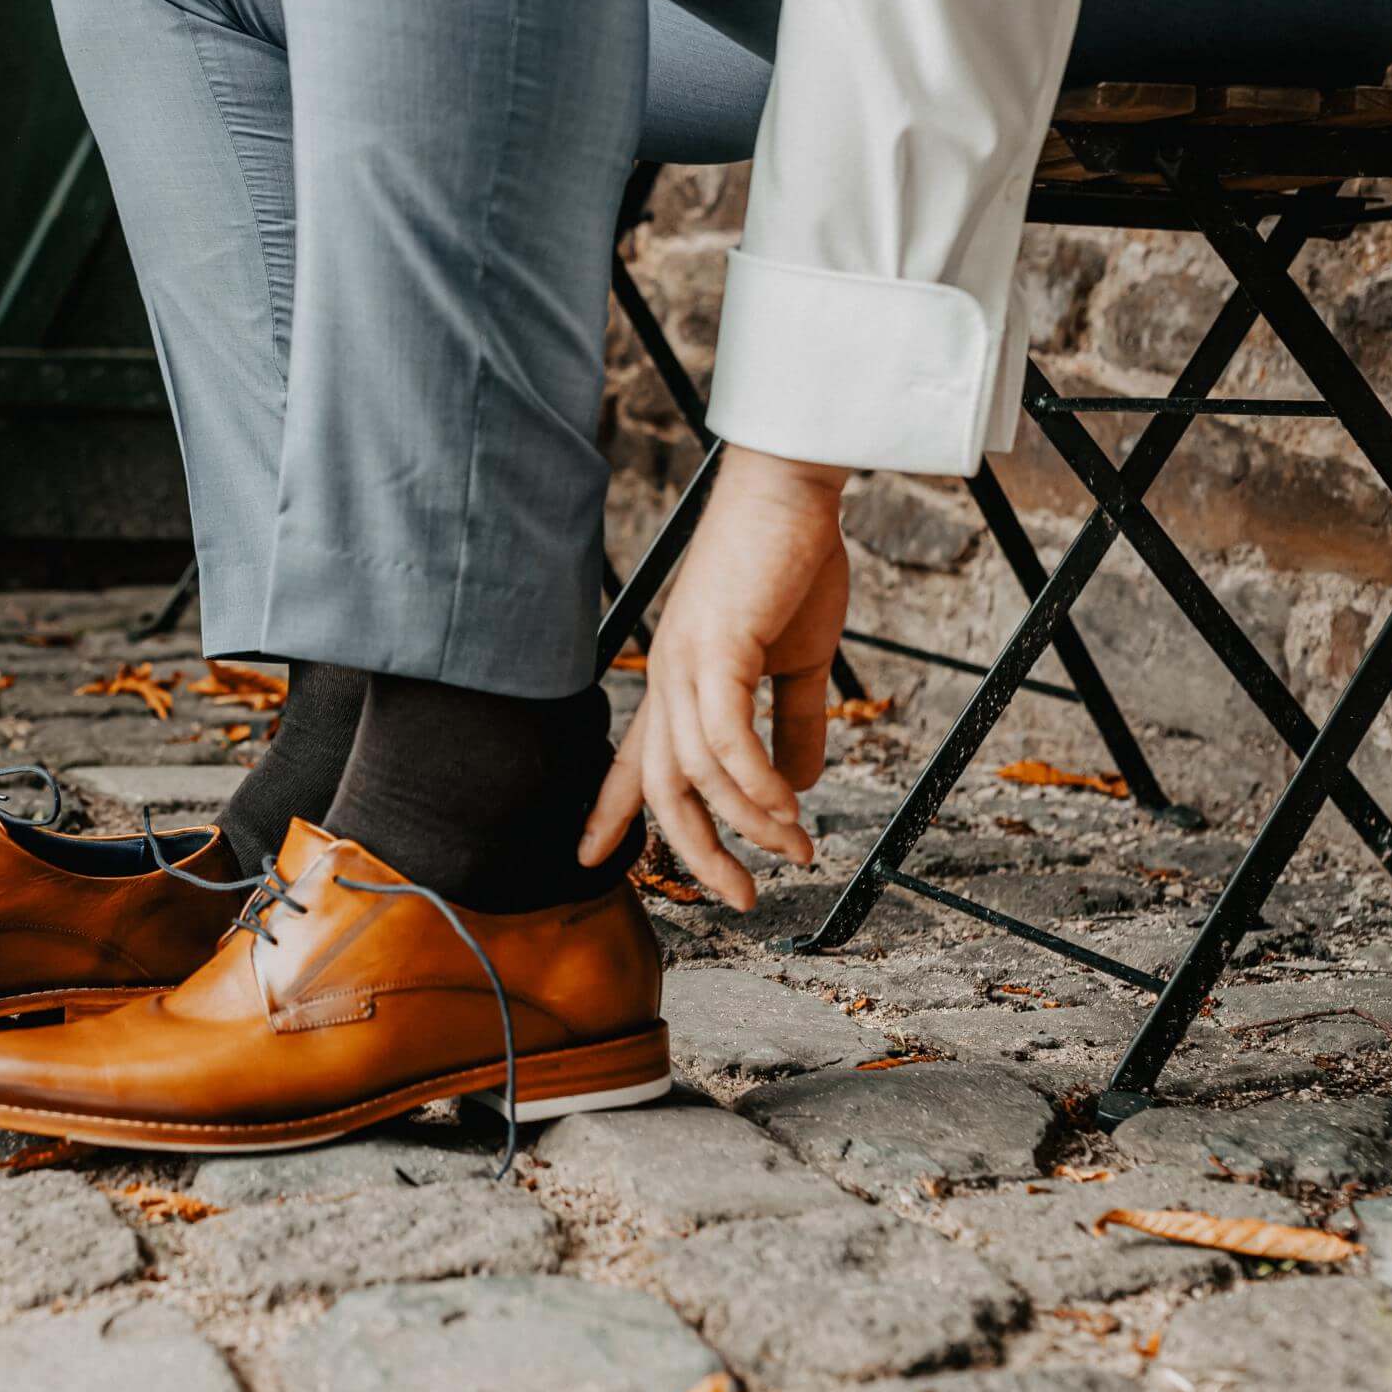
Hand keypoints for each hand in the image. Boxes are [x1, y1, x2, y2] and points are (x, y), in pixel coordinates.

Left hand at [579, 451, 851, 908]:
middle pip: (664, 791)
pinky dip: (755, 781)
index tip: (589, 861)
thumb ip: (792, 725)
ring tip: (796, 849)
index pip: (636, 762)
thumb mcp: (796, 661)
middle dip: (697, 855)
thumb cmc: (790, 564)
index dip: (610, 814)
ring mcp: (685, 665)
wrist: (791, 492)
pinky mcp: (716, 649)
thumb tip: (802, 784)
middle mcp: (667, 680)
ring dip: (751, 823)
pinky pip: (726, 738)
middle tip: (742, 899)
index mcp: (677, 682)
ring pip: (700, 774)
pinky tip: (787, 807)